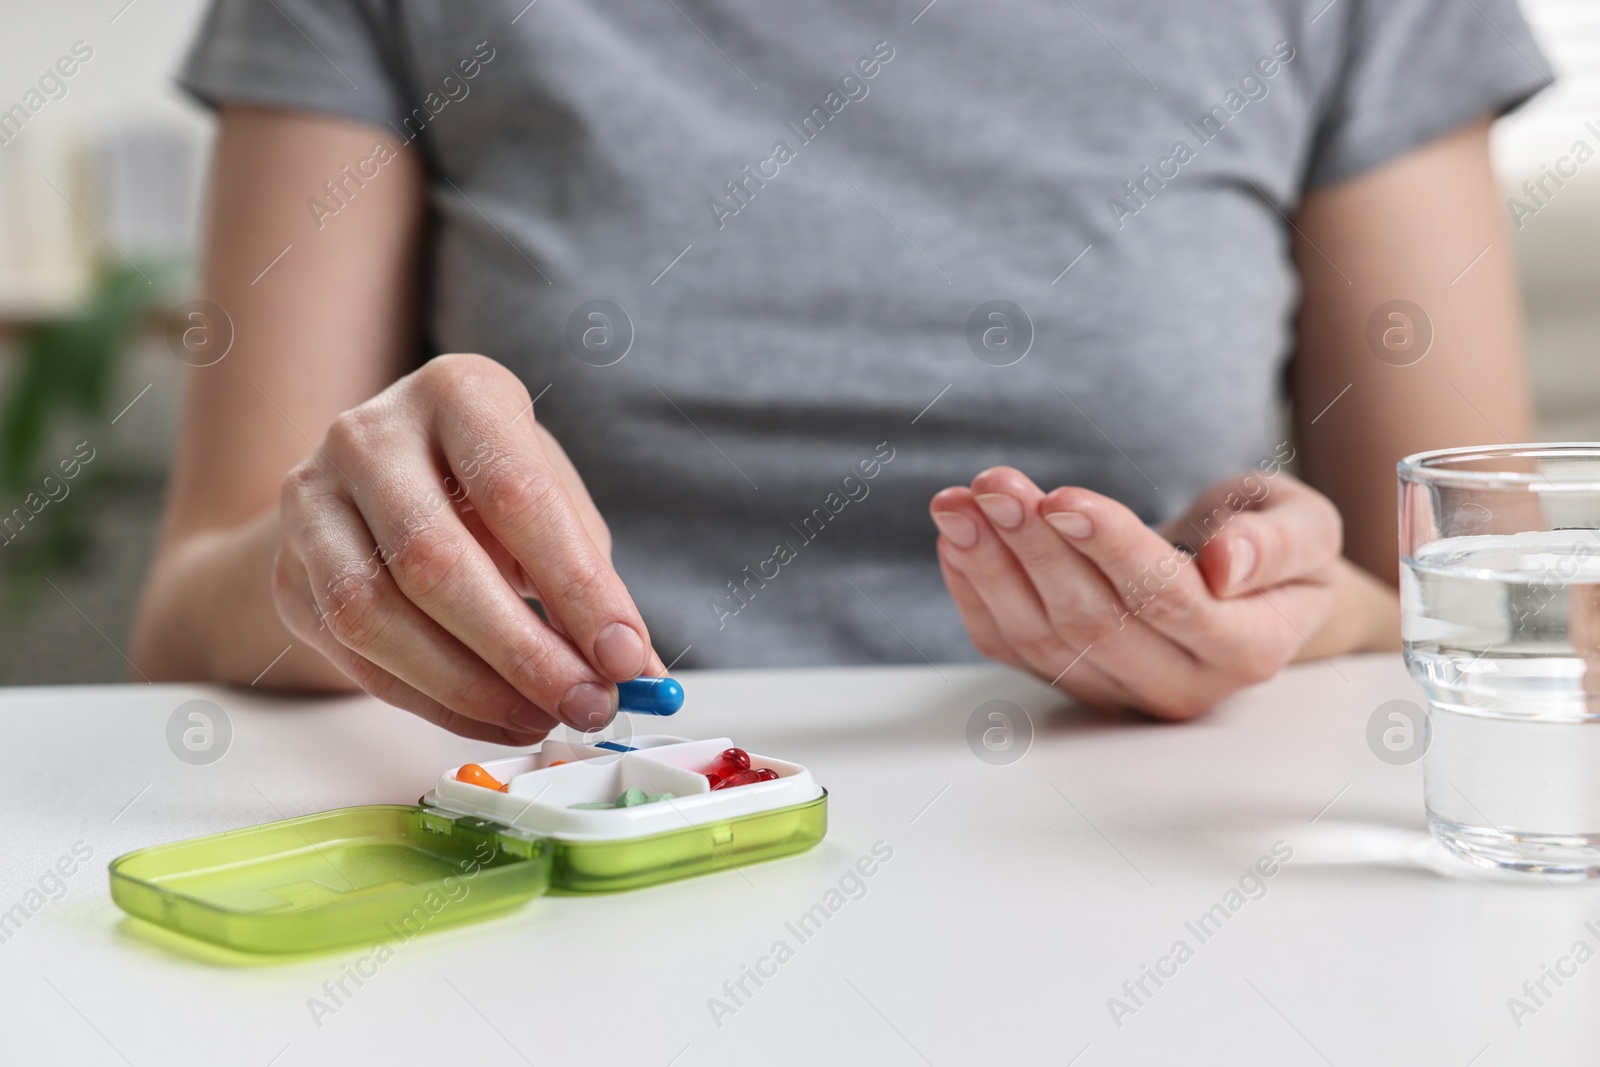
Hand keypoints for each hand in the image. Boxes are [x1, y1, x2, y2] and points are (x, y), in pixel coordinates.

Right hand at [272, 353, 664, 743]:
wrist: (379, 481)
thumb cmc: (486, 484)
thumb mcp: (549, 496)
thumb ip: (590, 574)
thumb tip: (636, 669)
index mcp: (456, 393)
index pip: (516, 497)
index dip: (575, 587)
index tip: (625, 655)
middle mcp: (369, 435)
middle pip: (436, 561)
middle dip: (523, 651)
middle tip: (588, 703)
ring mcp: (312, 502)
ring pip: (377, 617)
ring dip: (472, 688)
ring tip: (542, 715)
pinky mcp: (287, 572)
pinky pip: (356, 657)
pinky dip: (433, 702)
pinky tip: (493, 717)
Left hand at [930, 466, 1344, 718]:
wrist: (1247, 593)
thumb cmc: (1275, 550)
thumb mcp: (1305, 528)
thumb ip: (1278, 544)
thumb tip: (1226, 565)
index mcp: (1246, 648)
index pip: (1166, 599)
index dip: (1109, 548)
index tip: (1061, 498)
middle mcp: (1179, 685)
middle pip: (1090, 622)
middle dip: (1033, 548)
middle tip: (994, 485)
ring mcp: (1118, 692)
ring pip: (1039, 636)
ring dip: (989, 565)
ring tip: (956, 502)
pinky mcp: (1071, 682)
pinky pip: (1009, 646)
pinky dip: (973, 589)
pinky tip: (956, 538)